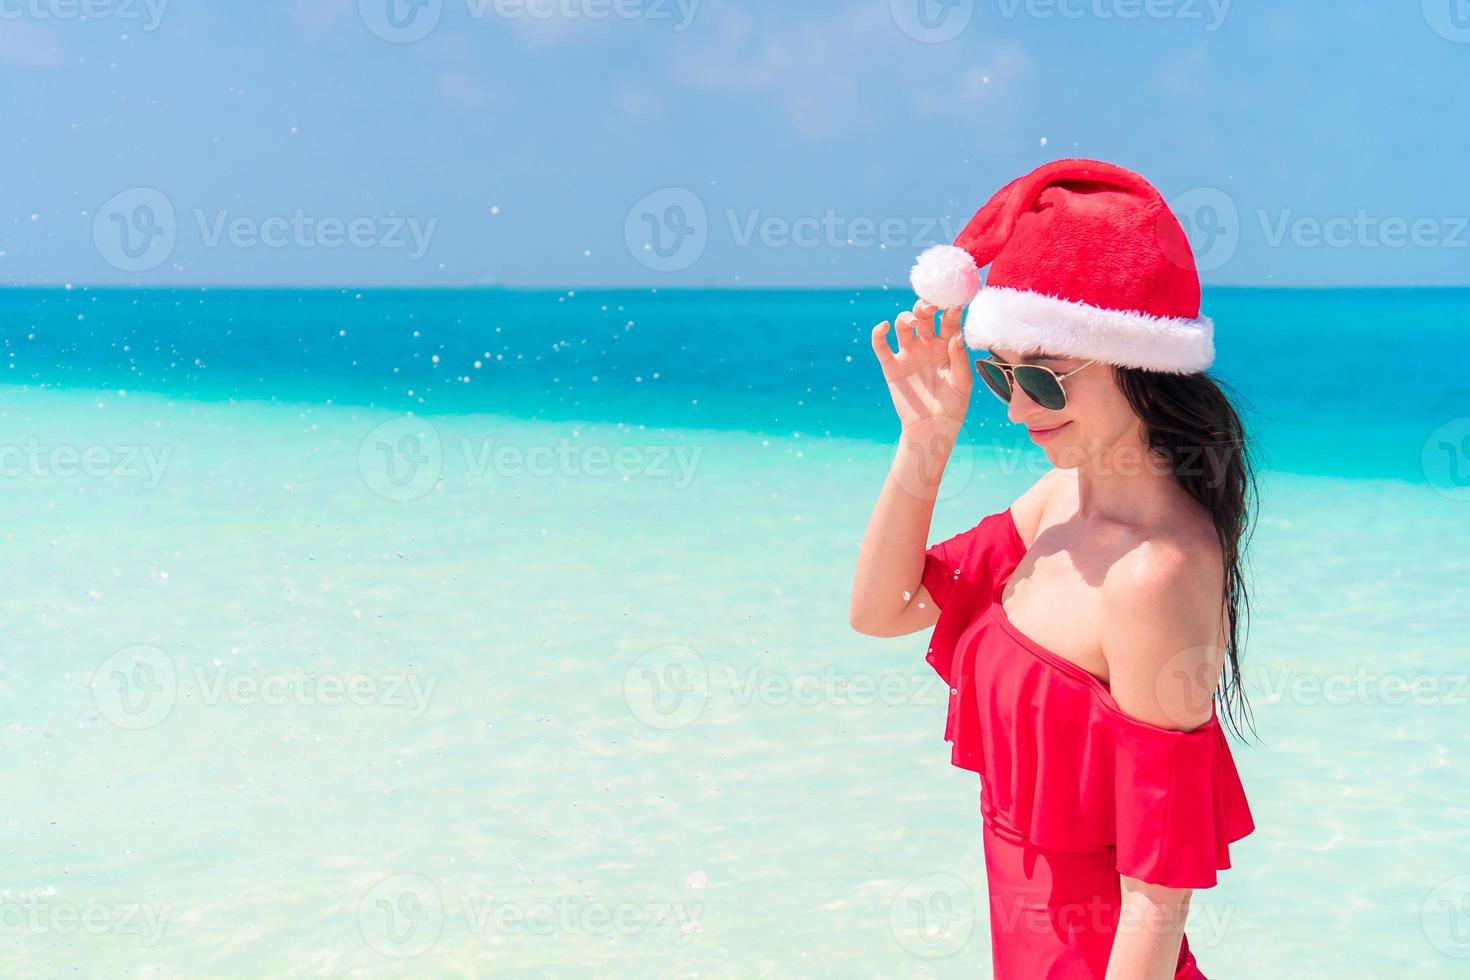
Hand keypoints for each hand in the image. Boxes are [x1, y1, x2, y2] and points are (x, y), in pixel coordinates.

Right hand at [870, 300, 972, 432]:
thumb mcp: (962, 383)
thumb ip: (960, 359)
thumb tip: (956, 336)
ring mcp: (908, 354)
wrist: (932, 428)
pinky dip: (878, 333)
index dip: (950, 310)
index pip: (948, 321)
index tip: (954, 302)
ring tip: (913, 322)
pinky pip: (881, 346)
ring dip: (906, 317)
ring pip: (904, 325)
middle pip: (924, 317)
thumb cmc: (953, 405)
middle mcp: (927, 345)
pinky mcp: (891, 366)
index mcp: (947, 346)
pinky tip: (884, 326)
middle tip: (930, 306)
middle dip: (926, 307)